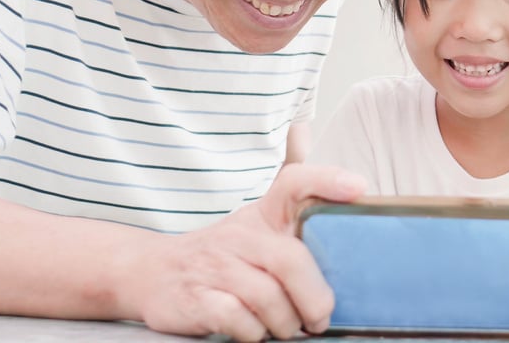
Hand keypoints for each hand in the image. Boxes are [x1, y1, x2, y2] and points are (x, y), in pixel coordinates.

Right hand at [116, 163, 365, 341]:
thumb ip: (297, 238)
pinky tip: (254, 331)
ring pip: (268, 296)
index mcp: (262, 215)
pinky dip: (254, 333)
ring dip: (286, 323)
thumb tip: (352, 264)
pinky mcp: (195, 298)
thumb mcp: (257, 233)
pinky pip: (238, 319)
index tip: (358, 188)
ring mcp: (215, 265)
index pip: (294, 183)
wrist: (150, 272)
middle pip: (290, 260)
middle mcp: (239, 234)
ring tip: (286, 329)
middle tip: (320, 318)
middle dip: (314, 297)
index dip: (327, 181)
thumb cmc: (223, 257)